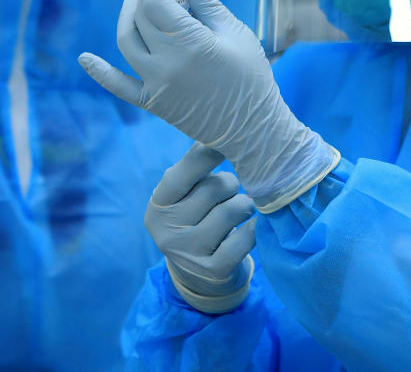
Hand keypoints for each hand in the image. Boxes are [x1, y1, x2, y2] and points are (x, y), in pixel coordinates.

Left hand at [79, 0, 339, 211]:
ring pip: (127, 42)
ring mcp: (156, 84)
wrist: (252, 127)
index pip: (156, 0)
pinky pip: (118, 86)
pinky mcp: (152, 103)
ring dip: (127, 17)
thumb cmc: (251, 75)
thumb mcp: (235, 33)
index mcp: (191, 43)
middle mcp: (167, 63)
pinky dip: (99, 72)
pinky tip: (83, 58)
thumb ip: (208, 1)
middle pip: (141, 17)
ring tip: (136, 4)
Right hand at [145, 142, 255, 312]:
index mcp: (159, 206)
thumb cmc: (195, 219)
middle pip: (214, 189)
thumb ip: (194, 167)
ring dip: (244, 205)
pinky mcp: (214, 270)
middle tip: (229, 191)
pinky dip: (252, 229)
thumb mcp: (184, 195)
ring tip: (240, 208)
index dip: (203, 156)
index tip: (224, 140)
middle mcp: (168, 231)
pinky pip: (245, 238)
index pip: (180, 176)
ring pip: (232, 210)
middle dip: (229, 184)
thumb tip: (213, 133)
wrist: (199, 276)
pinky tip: (248, 228)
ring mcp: (190, 253)